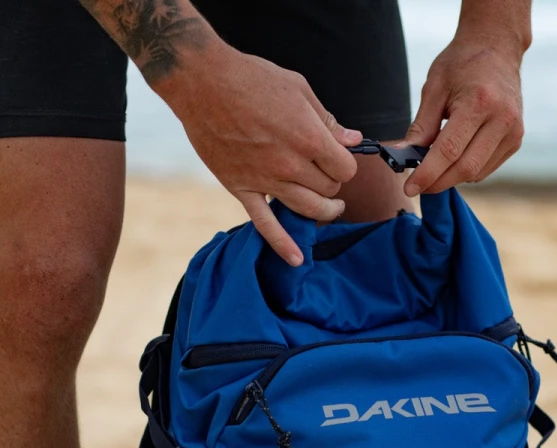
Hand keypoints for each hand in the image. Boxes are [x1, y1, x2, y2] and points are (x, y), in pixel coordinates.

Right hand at [155, 43, 361, 264]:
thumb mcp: (298, 89)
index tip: (338, 157)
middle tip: (325, 172)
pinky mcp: (241, 189)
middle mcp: (290, 164)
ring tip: (330, 208)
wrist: (203, 83)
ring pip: (307, 210)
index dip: (345, 164)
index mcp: (309, 137)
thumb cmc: (252, 78)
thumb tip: (353, 140)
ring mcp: (265, 180)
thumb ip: (327, 120)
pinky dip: (282, 245)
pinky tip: (296, 260)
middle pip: (328, 190)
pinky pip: (265, 224)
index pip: (345, 169)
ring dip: (324, 211)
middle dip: (332, 182)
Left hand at [400, 24, 526, 196]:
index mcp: (479, 102)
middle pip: (465, 168)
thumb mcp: (435, 88)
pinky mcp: (516, 140)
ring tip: (433, 168)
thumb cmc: (462, 63)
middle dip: (437, 182)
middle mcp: (502, 119)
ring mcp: (513, 131)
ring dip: (451, 177)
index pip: (449, 151)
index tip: (409, 188)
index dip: (427, 173)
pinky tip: (453, 159)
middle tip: (417, 185)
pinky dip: (465, 170)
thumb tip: (404, 156)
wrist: (497, 48)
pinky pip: (486, 168)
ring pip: (476, 173)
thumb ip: (420, 126)